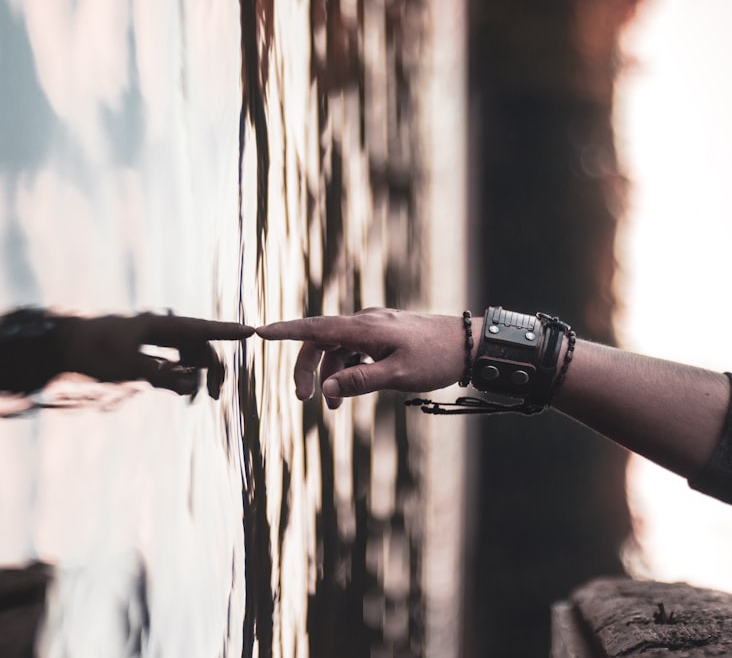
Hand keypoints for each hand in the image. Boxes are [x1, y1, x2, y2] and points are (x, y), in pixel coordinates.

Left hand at [55, 313, 252, 398]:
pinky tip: (181, 392)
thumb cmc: (93, 351)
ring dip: (195, 376)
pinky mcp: (144, 351)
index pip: (201, 328)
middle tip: (215, 397)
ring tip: (192, 400)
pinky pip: (172, 362)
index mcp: (160, 326)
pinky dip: (180, 376)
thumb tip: (190, 386)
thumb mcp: (127, 366)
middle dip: (212, 370)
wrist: (63, 345)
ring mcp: (153, 340)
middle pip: (199, 346)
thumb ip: (161, 375)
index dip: (227, 331)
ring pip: (187, 356)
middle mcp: (161, 329)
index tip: (251, 331)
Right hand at [256, 308, 468, 407]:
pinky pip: (356, 350)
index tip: (260, 332)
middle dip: (307, 369)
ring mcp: (376, 327)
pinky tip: (354, 390)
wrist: (471, 344)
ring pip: (339, 349)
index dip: (286, 331)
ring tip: (334, 409)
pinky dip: (349, 370)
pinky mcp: (385, 334)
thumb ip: (360, 382)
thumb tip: (328, 389)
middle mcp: (366, 322)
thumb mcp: (398, 376)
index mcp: (365, 328)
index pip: (315, 327)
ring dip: (331, 375)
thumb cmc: (437, 358)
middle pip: (321, 341)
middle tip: (303, 400)